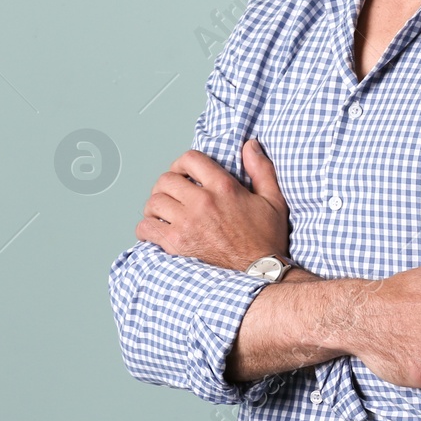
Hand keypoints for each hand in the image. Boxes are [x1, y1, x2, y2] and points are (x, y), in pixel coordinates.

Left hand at [134, 139, 289, 271]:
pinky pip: (147, 228)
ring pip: (153, 202)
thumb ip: (261, 169)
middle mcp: (202, 203)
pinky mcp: (177, 245)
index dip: (182, 163)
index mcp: (223, 188)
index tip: (183, 173)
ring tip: (164, 212)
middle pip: (166, 180)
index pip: (190, 159)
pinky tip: (158, 231)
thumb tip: (249, 146)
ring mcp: (187, 224)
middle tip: (172, 194)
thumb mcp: (273, 200)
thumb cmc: (266, 240)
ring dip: (156, 206)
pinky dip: (147, 228)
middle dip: (167, 185)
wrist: (261, 275)